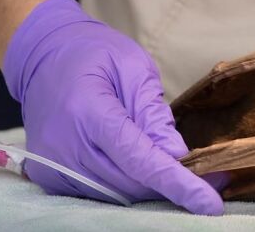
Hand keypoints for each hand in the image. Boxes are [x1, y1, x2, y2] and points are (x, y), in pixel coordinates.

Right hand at [2, 0, 225, 213]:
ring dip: (147, 184)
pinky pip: (96, 192)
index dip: (177, 183)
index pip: (139, 159)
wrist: (45, 55)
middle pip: (129, 182)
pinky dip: (123, 182)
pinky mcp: (49, 176)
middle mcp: (66, 146)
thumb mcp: (132, 66)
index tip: (209, 202)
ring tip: (170, 163)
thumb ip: (152, 112)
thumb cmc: (95, 53)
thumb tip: (177, 155)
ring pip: (115, 193)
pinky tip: (136, 161)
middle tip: (205, 174)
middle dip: (169, 182)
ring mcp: (53, 166)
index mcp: (89, 112)